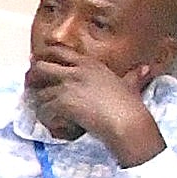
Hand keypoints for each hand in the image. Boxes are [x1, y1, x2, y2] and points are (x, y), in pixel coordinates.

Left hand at [29, 49, 165, 162]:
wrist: (126, 122)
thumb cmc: (130, 105)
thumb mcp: (130, 85)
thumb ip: (133, 76)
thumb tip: (145, 68)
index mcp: (90, 64)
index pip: (60, 52)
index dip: (45, 56)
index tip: (37, 61)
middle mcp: (75, 71)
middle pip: (40, 67)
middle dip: (32, 77)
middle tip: (32, 88)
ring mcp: (66, 86)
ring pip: (40, 94)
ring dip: (42, 106)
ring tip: (50, 115)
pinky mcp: (61, 102)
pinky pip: (43, 110)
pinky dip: (47, 119)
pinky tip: (58, 125)